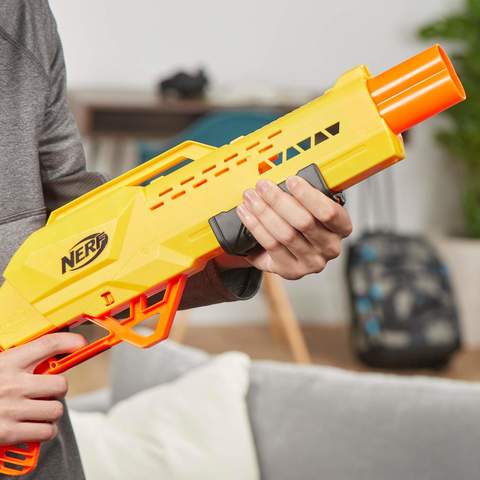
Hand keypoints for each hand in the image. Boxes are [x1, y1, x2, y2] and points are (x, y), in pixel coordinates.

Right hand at [0, 333, 85, 444]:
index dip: (68, 342)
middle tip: (46, 391)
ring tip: (39, 409)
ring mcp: (12, 409)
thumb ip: (15, 360)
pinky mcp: (8, 433)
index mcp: (8, 362)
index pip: (48, 344)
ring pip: (56, 409)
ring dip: (51, 411)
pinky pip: (45, 431)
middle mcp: (13, 384)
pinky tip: (34, 426)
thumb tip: (40, 354)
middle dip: (57, 389)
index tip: (79, 344)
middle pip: (60, 383)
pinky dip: (44, 430)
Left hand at [216, 176, 351, 279]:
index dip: (309, 195)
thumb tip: (280, 175)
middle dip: (278, 200)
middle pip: (303, 222)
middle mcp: (329, 247)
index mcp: (341, 227)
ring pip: (284, 234)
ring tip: (250, 197)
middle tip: (262, 186)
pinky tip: (247, 214)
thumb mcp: (312, 207)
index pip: (329, 212)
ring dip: (263, 212)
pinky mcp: (291, 271)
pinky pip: (271, 246)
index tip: (290, 180)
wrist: (293, 253)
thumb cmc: (304, 223)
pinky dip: (256, 227)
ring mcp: (311, 262)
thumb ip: (303, 195)